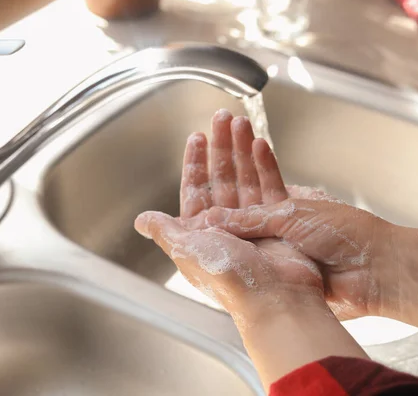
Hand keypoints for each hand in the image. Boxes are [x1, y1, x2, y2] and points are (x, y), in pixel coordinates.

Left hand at [135, 110, 368, 387]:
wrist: (274, 299)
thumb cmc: (229, 278)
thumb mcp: (187, 250)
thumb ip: (165, 231)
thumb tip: (141, 221)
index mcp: (201, 232)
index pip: (194, 189)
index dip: (194, 162)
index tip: (197, 137)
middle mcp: (225, 225)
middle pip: (220, 177)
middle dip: (220, 147)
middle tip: (222, 118)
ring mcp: (252, 223)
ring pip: (243, 177)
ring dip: (241, 150)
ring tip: (240, 122)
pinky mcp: (276, 221)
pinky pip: (269, 186)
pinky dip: (264, 165)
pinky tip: (260, 144)